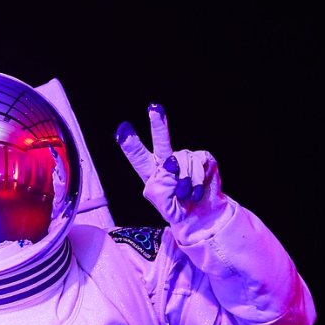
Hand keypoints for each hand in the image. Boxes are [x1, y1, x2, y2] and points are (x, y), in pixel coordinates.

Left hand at [116, 104, 231, 240]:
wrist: (200, 216)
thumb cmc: (177, 210)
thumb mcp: (162, 204)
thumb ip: (160, 185)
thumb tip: (170, 162)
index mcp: (151, 172)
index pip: (138, 157)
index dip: (130, 144)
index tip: (122, 128)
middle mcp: (168, 161)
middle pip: (161, 141)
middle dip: (158, 124)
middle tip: (154, 108)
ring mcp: (186, 158)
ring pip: (183, 161)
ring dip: (184, 182)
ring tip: (185, 195)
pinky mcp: (203, 159)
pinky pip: (198, 165)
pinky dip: (197, 181)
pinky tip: (196, 191)